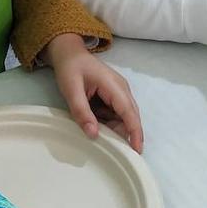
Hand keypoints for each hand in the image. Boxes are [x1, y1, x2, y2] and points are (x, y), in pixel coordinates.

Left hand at [44, 33, 142, 152]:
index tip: (137, 151)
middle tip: (118, 154)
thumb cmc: (70, 68)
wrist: (69, 53)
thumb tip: (93, 134)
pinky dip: (109, 123)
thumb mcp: (71, 89)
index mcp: (114, 86)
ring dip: (116, 129)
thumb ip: (81, 111)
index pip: (129, 112)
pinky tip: (98, 128)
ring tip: (105, 142)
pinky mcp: (113, 96)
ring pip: (123, 116)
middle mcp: (121, 89)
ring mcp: (119, 92)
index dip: (135, 132)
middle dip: (127, 135)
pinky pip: (116, 113)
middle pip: (130, 116)